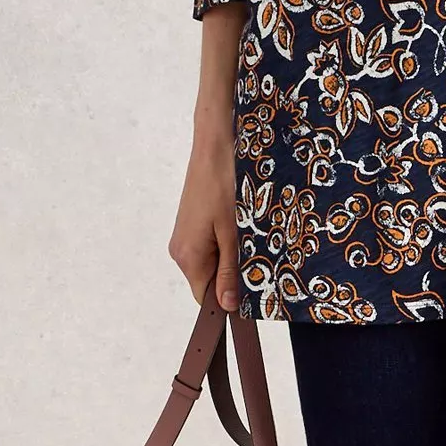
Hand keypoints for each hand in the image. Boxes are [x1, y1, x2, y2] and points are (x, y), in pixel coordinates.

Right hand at [169, 2, 244, 310]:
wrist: (217, 139)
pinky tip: (248, 228)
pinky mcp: (195, 220)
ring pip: (214, 262)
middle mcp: (181, 249)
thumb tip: (228, 306)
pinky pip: (213, 244)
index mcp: (188, 256)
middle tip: (264, 266)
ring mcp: (187, 234)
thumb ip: (230, 271)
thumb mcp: (235, 232)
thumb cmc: (226, 182)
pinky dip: (230, 243)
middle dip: (236, 279)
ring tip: (257, 241)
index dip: (229, 304)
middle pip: (210, 281)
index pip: (205, 299)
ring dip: (236, 259)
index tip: (256, 302)